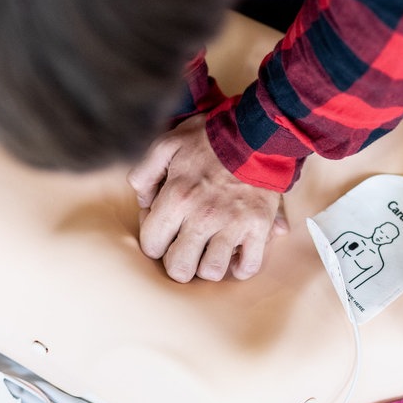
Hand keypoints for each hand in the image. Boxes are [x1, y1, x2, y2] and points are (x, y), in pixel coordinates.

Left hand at [127, 115, 286, 281]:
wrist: (257, 130)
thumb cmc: (210, 137)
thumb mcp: (166, 143)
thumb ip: (144, 172)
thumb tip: (143, 201)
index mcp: (178, 197)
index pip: (151, 245)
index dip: (153, 241)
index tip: (163, 229)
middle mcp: (204, 216)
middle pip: (179, 268)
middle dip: (177, 261)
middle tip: (183, 246)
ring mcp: (234, 224)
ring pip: (212, 272)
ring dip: (207, 264)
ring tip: (208, 249)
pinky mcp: (259, 227)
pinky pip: (248, 266)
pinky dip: (240, 267)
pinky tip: (233, 254)